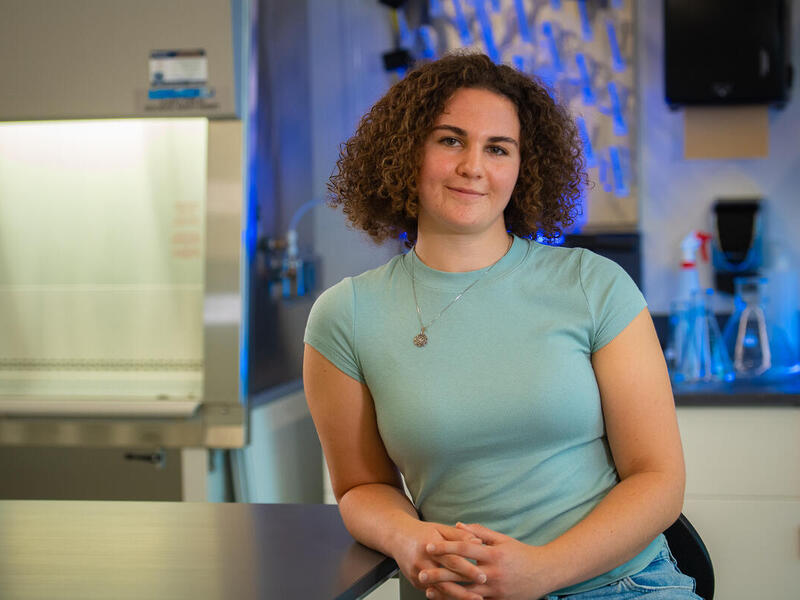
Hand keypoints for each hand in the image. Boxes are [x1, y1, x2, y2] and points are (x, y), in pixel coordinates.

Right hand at [389, 520, 486, 597]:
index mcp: (430, 545)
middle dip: (464, 590)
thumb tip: (479, 541)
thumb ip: (459, 535)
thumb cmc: (422, 532)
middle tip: (481, 595)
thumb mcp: (440, 528)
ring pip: (439, 590)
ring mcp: (417, 573)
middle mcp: (422, 561)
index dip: (467, 569)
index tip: (483, 576)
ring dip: (457, 597)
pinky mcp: (415, 582)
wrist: (397, 537)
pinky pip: (433, 592)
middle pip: (445, 579)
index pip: (451, 560)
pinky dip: (447, 597)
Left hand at [422, 522, 553, 599]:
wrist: (545, 573)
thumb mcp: (502, 539)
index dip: (446, 547)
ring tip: (428, 591)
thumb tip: (457, 525)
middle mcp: (493, 573)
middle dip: (439, 574)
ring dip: (446, 593)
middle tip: (421, 573)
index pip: (464, 548)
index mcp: (493, 554)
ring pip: (466, 592)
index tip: (429, 547)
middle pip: (461, 573)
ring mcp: (495, 590)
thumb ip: (480, 532)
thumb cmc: (521, 553)